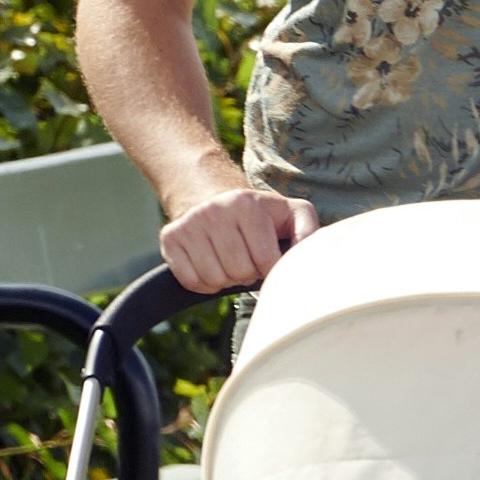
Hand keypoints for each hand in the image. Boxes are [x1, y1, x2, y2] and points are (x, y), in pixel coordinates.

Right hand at [159, 175, 311, 292]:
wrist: (211, 196)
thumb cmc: (259, 214)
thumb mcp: (291, 213)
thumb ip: (309, 232)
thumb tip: (310, 259)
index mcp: (248, 204)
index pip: (266, 261)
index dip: (270, 270)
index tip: (268, 259)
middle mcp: (215, 210)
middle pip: (239, 272)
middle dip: (247, 273)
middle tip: (246, 258)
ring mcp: (189, 224)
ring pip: (214, 279)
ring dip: (226, 279)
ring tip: (229, 260)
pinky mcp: (170, 238)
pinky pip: (190, 281)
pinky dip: (203, 283)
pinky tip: (210, 265)